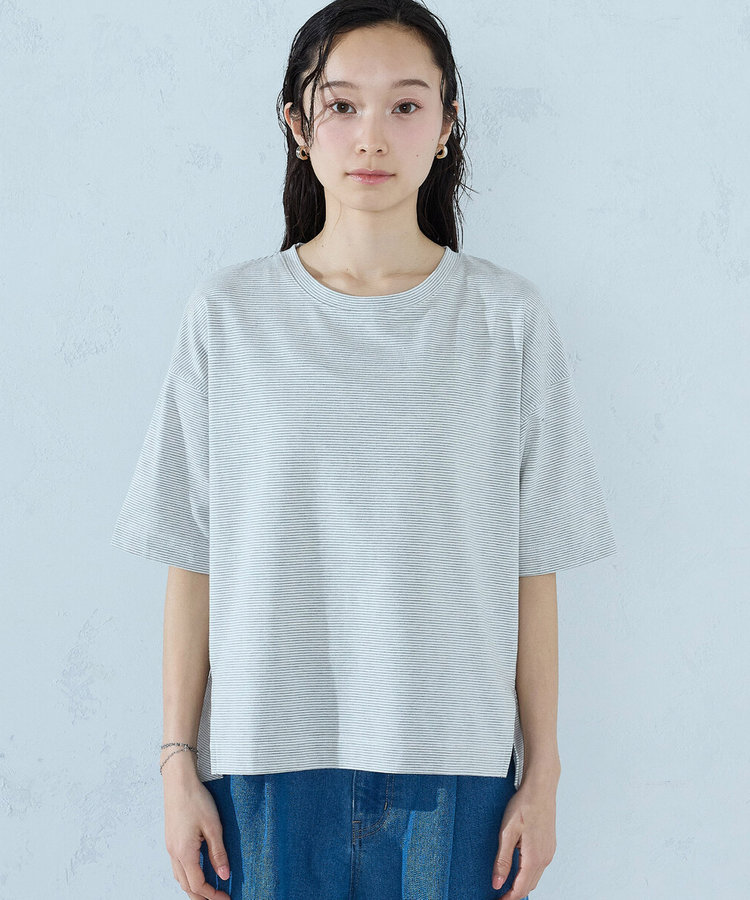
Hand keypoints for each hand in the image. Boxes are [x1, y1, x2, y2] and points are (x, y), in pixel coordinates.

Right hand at [163, 760, 231, 899]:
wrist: (178, 781)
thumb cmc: (196, 800)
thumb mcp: (213, 826)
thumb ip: (218, 853)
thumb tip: (224, 875)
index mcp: (184, 852)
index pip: (197, 884)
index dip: (212, 895)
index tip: (225, 899)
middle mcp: (174, 853)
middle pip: (186, 885)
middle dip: (201, 896)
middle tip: (218, 899)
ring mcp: (170, 846)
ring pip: (180, 877)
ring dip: (193, 887)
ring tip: (209, 890)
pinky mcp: (171, 839)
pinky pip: (177, 866)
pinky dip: (187, 875)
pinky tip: (197, 870)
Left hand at [491, 774, 557, 897]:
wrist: (540, 789)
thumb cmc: (524, 806)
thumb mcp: (507, 832)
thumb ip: (503, 860)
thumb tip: (497, 883)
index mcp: (534, 857)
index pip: (521, 888)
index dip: (508, 898)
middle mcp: (544, 858)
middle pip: (529, 886)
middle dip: (515, 894)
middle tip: (500, 895)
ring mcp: (548, 852)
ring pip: (535, 877)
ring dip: (522, 885)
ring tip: (506, 885)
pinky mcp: (549, 846)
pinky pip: (539, 867)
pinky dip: (528, 874)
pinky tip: (518, 869)